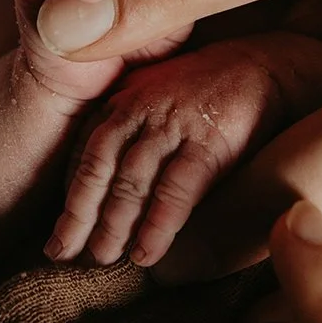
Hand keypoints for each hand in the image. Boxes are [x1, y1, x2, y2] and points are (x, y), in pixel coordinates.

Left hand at [46, 39, 289, 267]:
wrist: (261, 65)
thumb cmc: (203, 87)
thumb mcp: (152, 93)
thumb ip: (124, 126)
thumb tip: (101, 182)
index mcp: (122, 100)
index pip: (84, 154)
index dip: (69, 196)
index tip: (60, 230)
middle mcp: (140, 110)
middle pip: (98, 169)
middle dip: (78, 215)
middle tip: (62, 253)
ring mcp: (173, 125)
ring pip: (132, 182)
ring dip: (114, 225)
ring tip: (103, 258)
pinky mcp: (208, 143)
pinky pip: (175, 190)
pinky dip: (157, 225)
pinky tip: (146, 253)